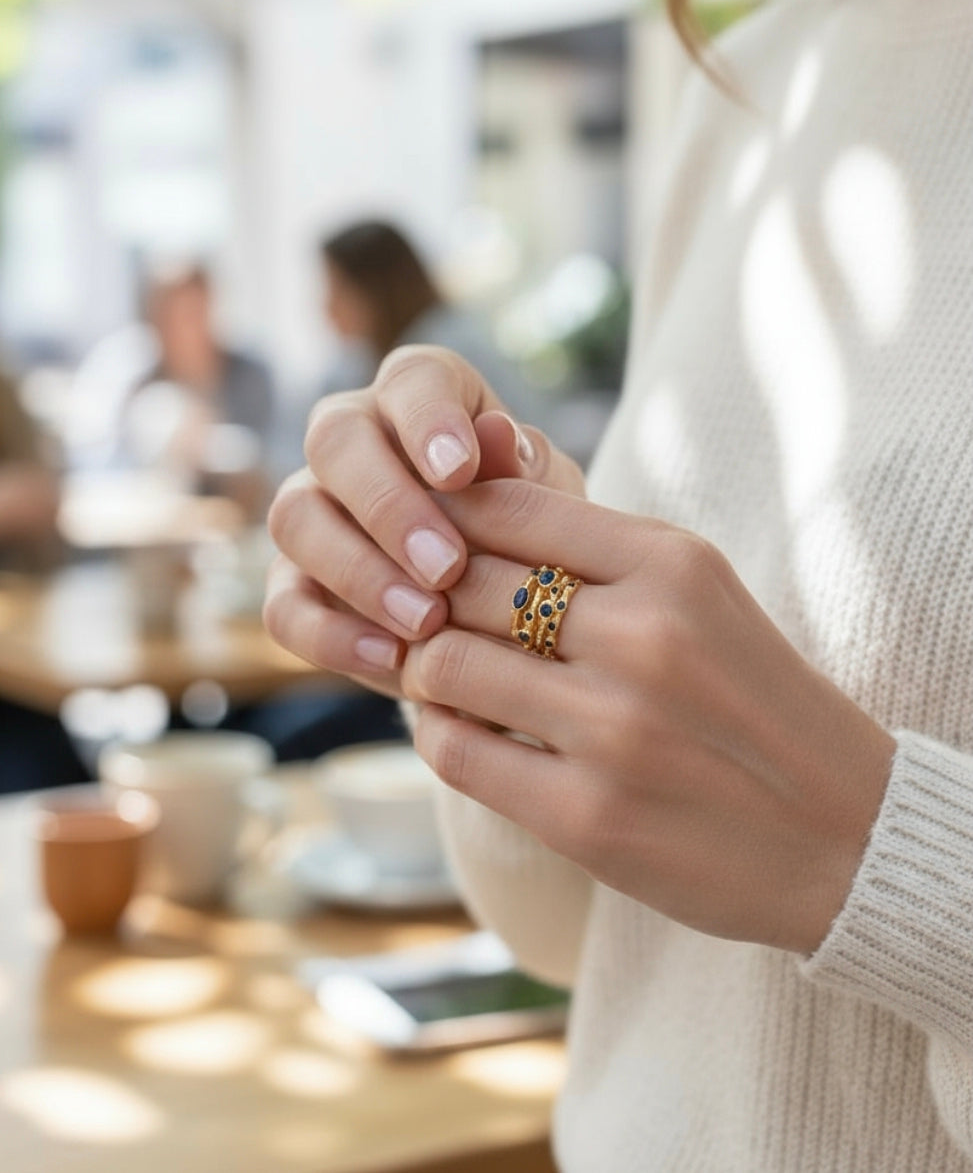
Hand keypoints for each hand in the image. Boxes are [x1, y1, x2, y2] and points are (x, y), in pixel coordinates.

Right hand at [264, 346, 583, 697]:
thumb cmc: (532, 531)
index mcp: (422, 396)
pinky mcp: (295, 582)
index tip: (459, 471)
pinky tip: (392, 658)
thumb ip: (525, 470)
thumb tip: (502, 435)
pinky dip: (332, 636)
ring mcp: (314, 508)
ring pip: (295, 518)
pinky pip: (284, 604)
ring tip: (427, 621)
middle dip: (388, 507)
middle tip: (446, 567)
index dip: (427, 419)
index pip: (412, 381)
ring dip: (359, 572)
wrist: (510, 611)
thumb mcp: (548, 503)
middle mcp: (353, 439)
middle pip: (335, 440)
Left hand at [401, 479, 895, 953]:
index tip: (439, 549)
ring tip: (444, 675)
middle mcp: (644, 636)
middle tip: (426, 616)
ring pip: (444, 663)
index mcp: (674, 564)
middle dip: (428, 596)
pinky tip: (459, 729)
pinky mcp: (586, 816)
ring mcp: (613, 730)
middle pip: (461, 581)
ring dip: (425, 667)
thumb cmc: (753, 701)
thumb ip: (597, 553)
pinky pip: (454, 750)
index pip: (507, 506)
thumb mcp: (701, 596)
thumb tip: (466, 514)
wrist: (845, 835)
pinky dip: (437, 732)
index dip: (448, 523)